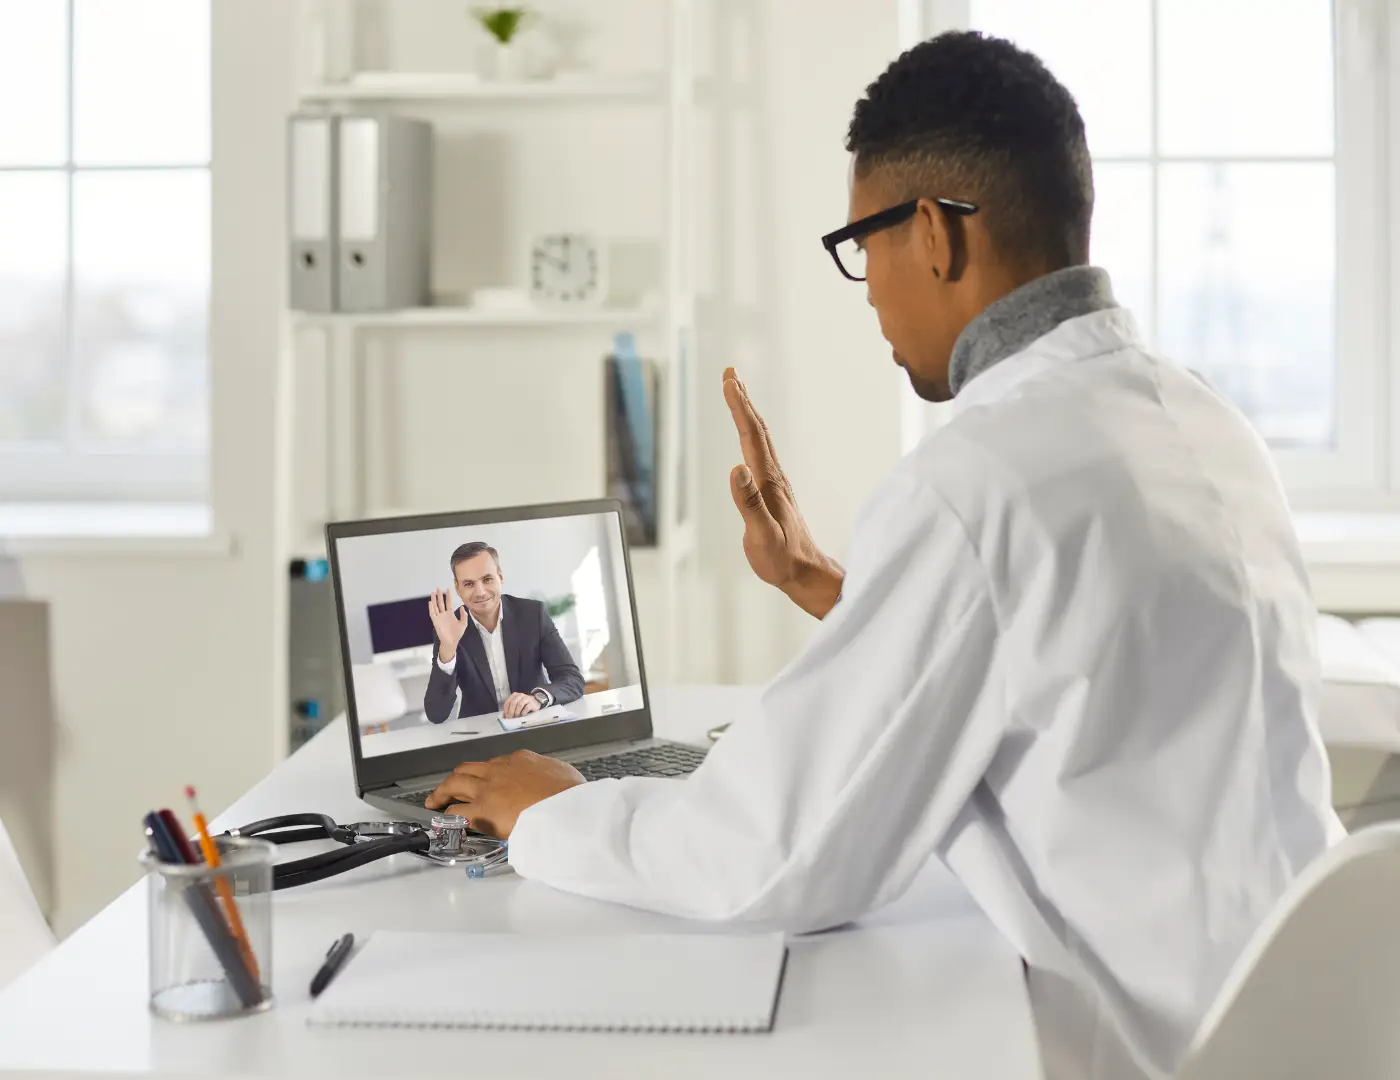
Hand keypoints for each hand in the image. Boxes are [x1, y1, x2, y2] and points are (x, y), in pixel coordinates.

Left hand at [425, 750, 584, 838]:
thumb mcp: (564, 774)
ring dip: (442, 791)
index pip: (496, 764)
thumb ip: (551, 775)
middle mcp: (500, 769)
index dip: (488, 775)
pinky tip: (443, 821)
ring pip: (456, 783)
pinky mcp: (482, 810)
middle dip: (456, 777)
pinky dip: (448, 815)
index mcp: (521, 759)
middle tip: (449, 787)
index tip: (487, 783)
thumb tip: (553, 782)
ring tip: (434, 800)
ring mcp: (488, 788)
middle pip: (469, 769)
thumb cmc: (571, 794)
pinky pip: (457, 811)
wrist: (565, 807)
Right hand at [428, 589, 468, 662]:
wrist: (452, 642)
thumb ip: (464, 615)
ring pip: (436, 606)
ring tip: (433, 592)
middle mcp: (444, 614)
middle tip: (437, 588)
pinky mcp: (436, 621)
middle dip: (439, 595)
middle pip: (440, 602)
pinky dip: (431, 608)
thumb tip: (463, 607)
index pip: (448, 602)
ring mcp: (439, 617)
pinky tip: (430, 602)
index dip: (448, 596)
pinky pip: (432, 613)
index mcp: (450, 614)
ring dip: (434, 599)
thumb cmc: (457, 634)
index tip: (448, 589)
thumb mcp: (463, 623)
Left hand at [502, 692, 540, 718]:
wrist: (536, 702)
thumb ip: (510, 710)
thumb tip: (503, 716)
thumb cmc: (524, 705)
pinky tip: (522, 715)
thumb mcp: (516, 706)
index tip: (506, 716)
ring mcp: (527, 698)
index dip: (506, 709)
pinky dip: (523, 712)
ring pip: (519, 704)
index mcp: (515, 695)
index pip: (508, 702)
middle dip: (511, 711)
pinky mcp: (532, 703)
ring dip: (517, 712)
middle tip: (511, 717)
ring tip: (517, 716)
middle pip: (513, 703)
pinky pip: (526, 707)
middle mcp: (520, 695)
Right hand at [723, 367, 844, 617]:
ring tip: (737, 395)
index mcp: (768, 482)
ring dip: (748, 414)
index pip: (751, 437)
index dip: (739, 407)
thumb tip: (735, 468)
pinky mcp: (774, 492)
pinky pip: (761, 454)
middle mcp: (774, 476)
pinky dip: (751, 435)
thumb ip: (749, 503)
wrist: (805, 572)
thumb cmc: (782, 559)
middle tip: (730, 373)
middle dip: (742, 400)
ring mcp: (775, 483)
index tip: (729, 381)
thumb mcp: (762, 535)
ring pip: (760, 440)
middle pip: (757, 430)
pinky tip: (748, 438)